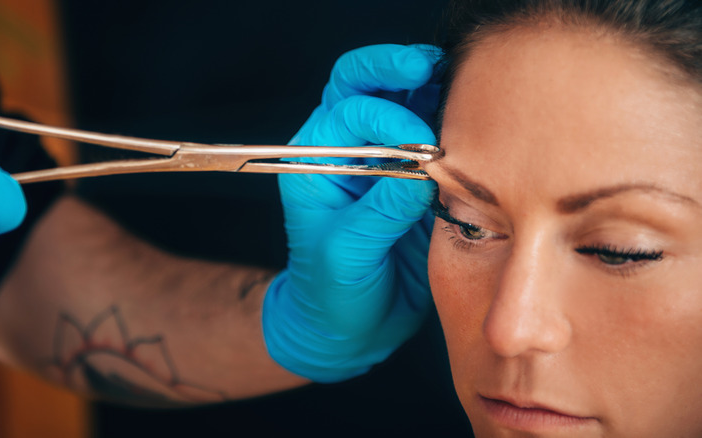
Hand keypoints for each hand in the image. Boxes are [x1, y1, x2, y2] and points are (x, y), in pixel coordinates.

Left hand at [263, 44, 443, 381]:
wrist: (349, 326)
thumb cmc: (331, 293)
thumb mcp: (346, 255)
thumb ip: (380, 212)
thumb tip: (422, 172)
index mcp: (317, 162)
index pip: (349, 112)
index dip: (387, 118)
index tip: (420, 145)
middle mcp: (348, 151)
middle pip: (364, 85)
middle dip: (394, 67)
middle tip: (429, 65)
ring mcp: (384, 160)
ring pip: (403, 101)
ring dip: (431, 90)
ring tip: (463, 87)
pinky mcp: (416, 179)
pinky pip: (436, 139)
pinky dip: (455, 125)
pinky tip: (476, 124)